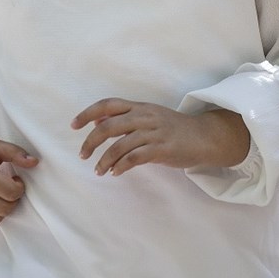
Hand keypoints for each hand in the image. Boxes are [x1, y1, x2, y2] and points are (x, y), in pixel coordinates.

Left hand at [72, 99, 249, 175]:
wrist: (205, 136)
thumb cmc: (174, 128)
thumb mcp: (149, 117)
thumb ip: (125, 118)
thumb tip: (96, 121)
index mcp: (140, 107)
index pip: (108, 104)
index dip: (88, 113)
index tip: (74, 126)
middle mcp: (145, 117)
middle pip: (109, 125)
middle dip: (90, 142)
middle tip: (82, 156)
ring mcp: (154, 132)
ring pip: (119, 145)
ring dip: (104, 160)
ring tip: (98, 171)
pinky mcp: (162, 149)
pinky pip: (134, 158)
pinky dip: (121, 166)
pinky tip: (116, 173)